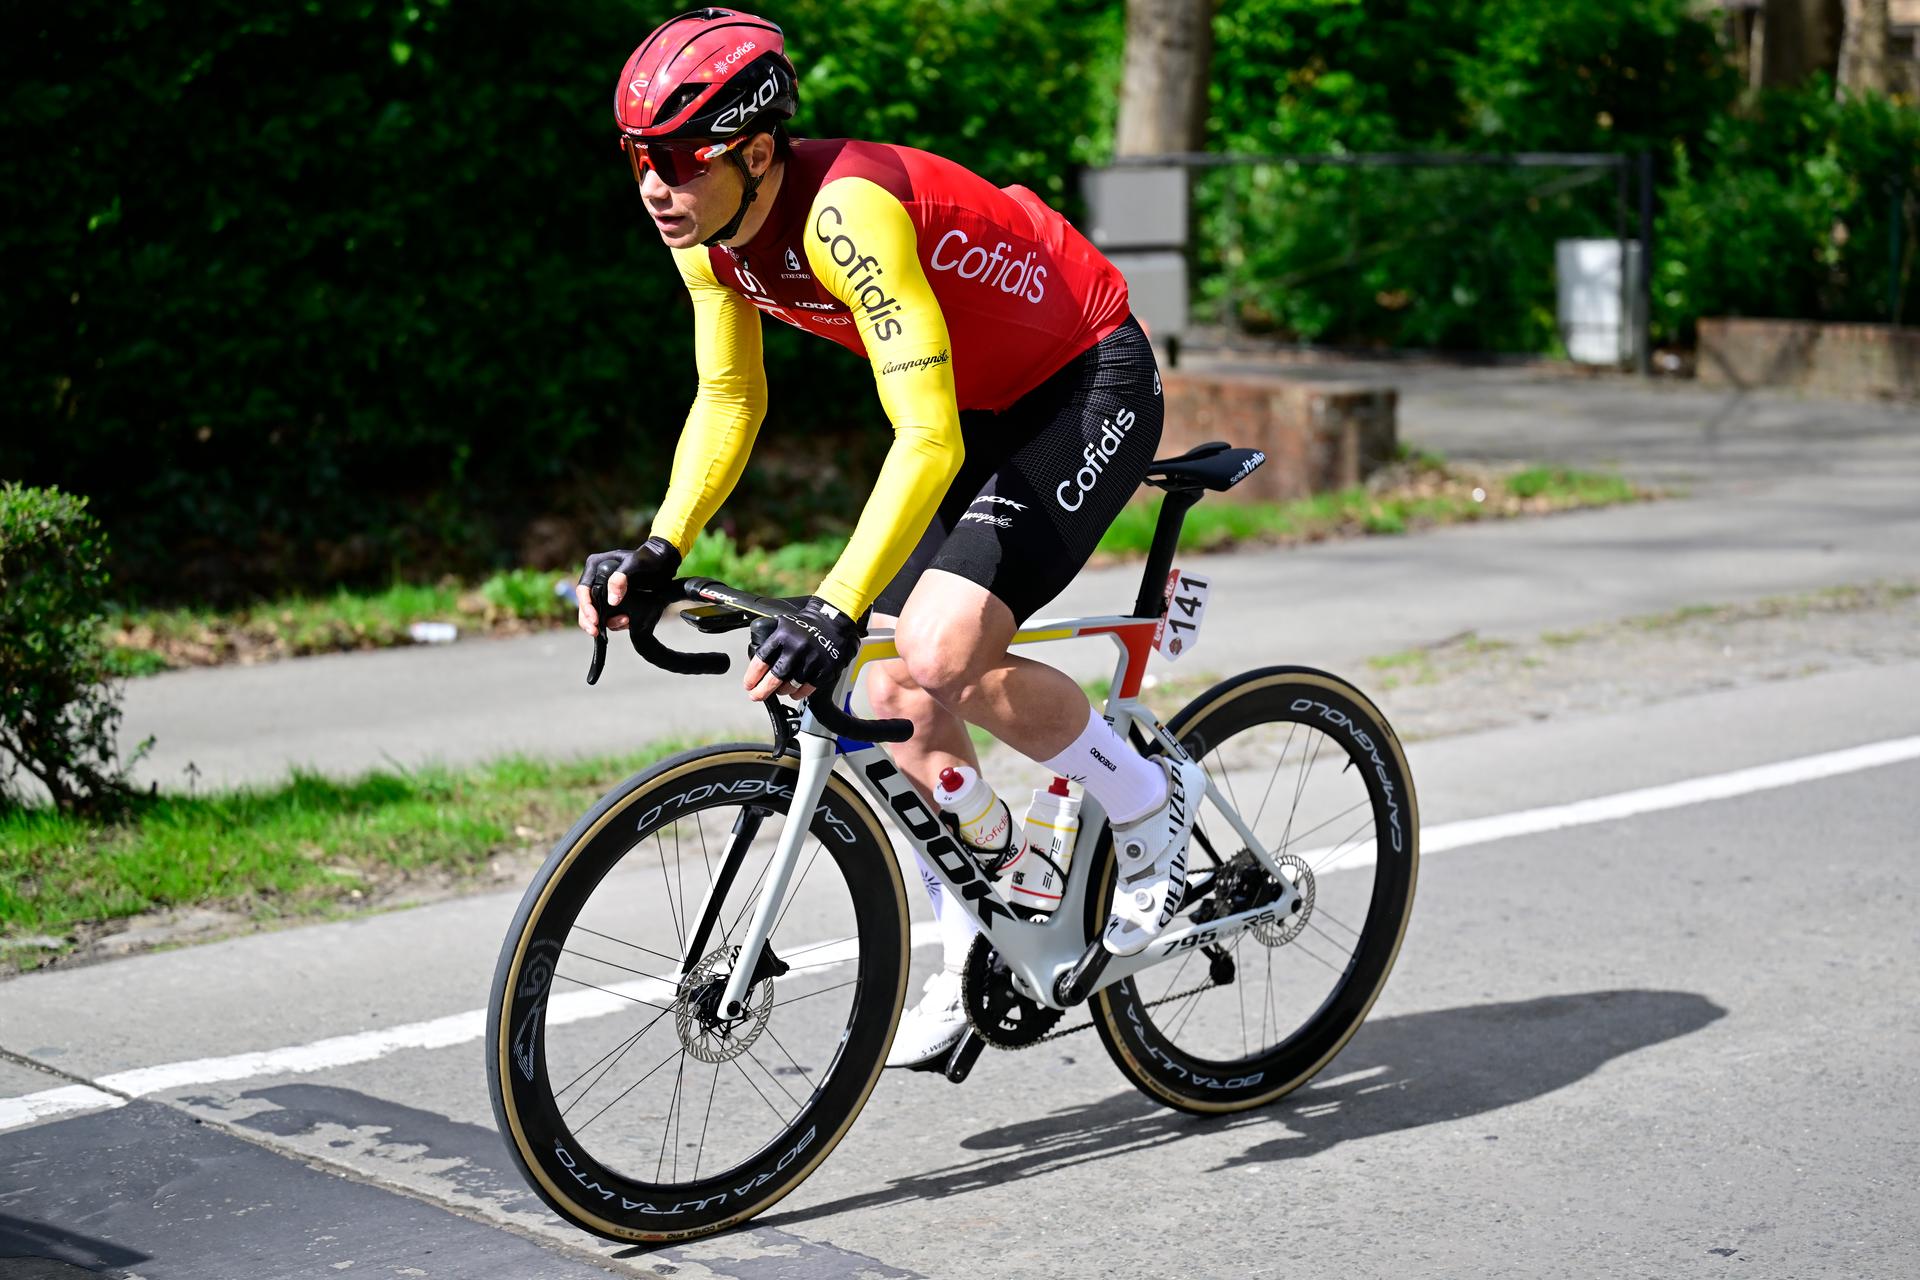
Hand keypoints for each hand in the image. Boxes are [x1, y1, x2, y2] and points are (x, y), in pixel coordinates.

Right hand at [576, 537, 680, 635]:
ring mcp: (606, 591)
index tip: (594, 619)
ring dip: (607, 622)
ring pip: (597, 613)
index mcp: (596, 566)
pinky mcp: (615, 601)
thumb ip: (621, 578)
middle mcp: (597, 579)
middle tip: (595, 631)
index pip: (583, 589)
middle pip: (586, 604)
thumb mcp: (635, 564)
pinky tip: (627, 621)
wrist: (664, 563)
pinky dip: (616, 622)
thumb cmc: (648, 559)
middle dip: (589, 620)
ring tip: (624, 621)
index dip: (586, 606)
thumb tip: (612, 601)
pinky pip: (610, 616)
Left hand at [743, 598, 860, 703]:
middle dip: (762, 690)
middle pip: (774, 677)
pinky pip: (807, 688)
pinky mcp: (824, 669)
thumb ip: (771, 641)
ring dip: (782, 691)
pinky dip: (798, 693)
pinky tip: (794, 692)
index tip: (749, 684)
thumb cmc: (807, 625)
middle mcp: (796, 648)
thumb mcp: (784, 625)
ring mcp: (811, 660)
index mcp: (782, 636)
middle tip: (756, 696)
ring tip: (779, 690)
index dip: (752, 676)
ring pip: (790, 685)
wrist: (834, 620)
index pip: (761, 660)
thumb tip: (758, 664)